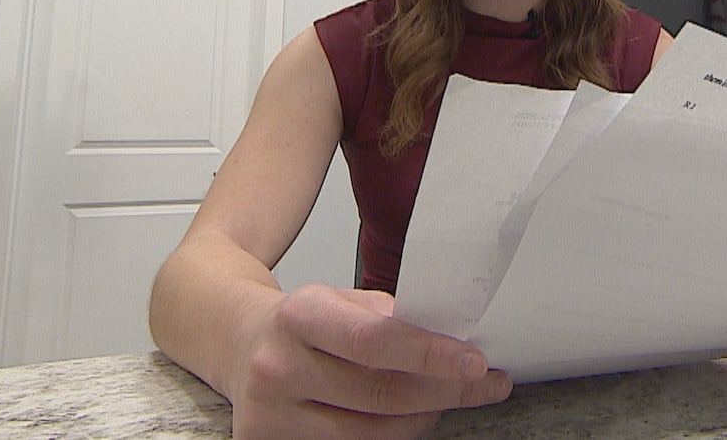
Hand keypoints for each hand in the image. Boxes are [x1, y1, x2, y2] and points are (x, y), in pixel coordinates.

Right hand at [227, 284, 511, 438]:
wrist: (240, 344)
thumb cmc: (303, 324)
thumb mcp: (343, 300)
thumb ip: (393, 317)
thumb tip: (454, 339)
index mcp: (299, 316)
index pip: (375, 341)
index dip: (430, 355)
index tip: (475, 362)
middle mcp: (279, 365)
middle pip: (381, 393)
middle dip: (444, 390)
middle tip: (485, 383)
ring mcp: (271, 413)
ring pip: (372, 431)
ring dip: (424, 416)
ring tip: (449, 396)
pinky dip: (391, 434)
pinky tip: (412, 415)